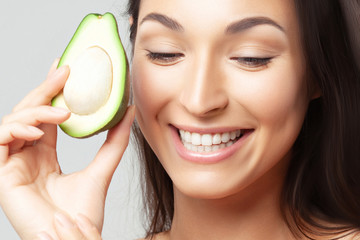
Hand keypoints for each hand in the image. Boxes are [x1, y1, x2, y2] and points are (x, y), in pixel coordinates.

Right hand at [0, 59, 134, 239]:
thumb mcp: (102, 168)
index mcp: (44, 155)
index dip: (52, 91)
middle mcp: (27, 156)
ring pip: (13, 121)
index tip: (65, 69)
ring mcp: (13, 164)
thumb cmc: (83, 213)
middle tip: (63, 71)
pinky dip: (16, 129)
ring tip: (63, 113)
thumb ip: (114, 140)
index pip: (45, 115)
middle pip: (29, 112)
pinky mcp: (1, 174)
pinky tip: (38, 131)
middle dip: (44, 89)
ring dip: (36, 111)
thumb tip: (129, 111)